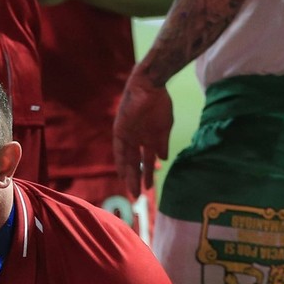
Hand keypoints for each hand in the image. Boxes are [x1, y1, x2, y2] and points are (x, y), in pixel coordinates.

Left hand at [113, 69, 172, 196]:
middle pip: (134, 164)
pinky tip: (123, 174)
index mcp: (145, 139)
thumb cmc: (159, 104)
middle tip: (137, 197)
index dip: (143, 173)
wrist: (152, 86)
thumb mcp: (164, 128)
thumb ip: (162, 144)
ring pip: (127, 161)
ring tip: (132, 191)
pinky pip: (119, 150)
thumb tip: (163, 159)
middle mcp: (134, 139)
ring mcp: (128, 136)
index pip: (142, 160)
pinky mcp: (120, 130)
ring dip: (129, 176)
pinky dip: (121, 162)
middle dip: (136, 180)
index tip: (146, 187)